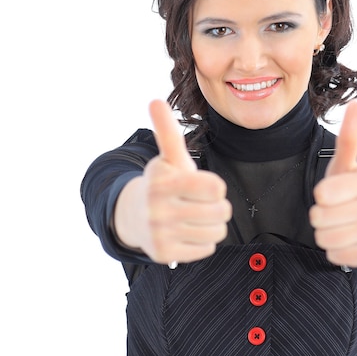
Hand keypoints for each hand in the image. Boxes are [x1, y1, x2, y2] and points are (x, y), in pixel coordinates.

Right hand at [113, 100, 231, 263]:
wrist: (135, 216)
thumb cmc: (163, 183)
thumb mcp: (169, 158)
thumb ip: (167, 131)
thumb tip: (155, 100)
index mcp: (162, 182)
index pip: (216, 188)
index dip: (214, 186)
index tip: (200, 186)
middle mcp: (158, 209)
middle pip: (221, 212)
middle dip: (216, 207)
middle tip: (199, 203)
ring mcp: (159, 234)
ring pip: (216, 232)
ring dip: (211, 225)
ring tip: (194, 217)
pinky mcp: (163, 255)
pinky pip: (207, 250)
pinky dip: (201, 242)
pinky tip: (185, 233)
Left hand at [309, 101, 356, 269]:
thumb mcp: (349, 166)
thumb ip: (349, 138)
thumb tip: (356, 103)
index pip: (322, 195)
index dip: (321, 196)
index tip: (334, 194)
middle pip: (320, 218)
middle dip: (322, 216)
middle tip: (338, 212)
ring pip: (325, 239)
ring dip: (327, 234)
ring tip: (342, 226)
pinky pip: (336, 256)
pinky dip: (337, 251)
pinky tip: (350, 242)